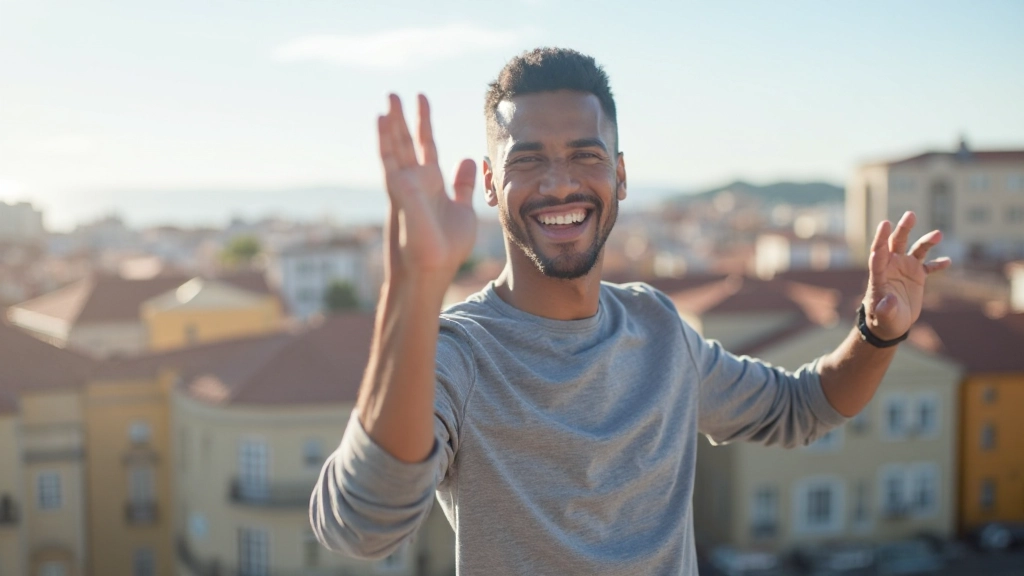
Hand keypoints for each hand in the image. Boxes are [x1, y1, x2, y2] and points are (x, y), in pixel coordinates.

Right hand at [378, 94, 476, 285]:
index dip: (424, 124)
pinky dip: (384, 139)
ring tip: (390, 96)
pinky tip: (382, 118)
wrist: (433, 269)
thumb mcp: (464, 210)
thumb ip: (463, 185)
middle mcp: (416, 182)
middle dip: (404, 118)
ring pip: (395, 146)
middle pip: (408, 142)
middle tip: (397, 93)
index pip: (426, 146)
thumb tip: (468, 159)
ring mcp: (405, 185)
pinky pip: (389, 159)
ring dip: (392, 121)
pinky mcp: (398, 190)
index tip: (422, 101)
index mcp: (431, 184)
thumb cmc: (447, 247)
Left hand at [863, 211, 950, 339]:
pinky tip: (948, 261)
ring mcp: (905, 269)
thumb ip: (885, 308)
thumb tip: (889, 300)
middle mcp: (891, 267)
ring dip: (926, 241)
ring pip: (915, 250)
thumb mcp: (883, 317)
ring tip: (938, 235)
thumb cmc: (883, 320)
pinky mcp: (917, 275)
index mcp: (879, 275)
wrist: (890, 324)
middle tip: (910, 215)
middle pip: (895, 243)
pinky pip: (929, 266)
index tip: (884, 224)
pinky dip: (938, 264)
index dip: (880, 239)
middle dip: (902, 229)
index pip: (878, 254)